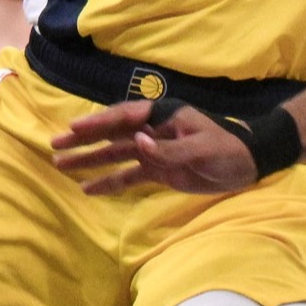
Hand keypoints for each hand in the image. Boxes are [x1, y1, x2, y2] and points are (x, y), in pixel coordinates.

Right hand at [50, 99, 255, 196]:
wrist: (249, 165)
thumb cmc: (228, 150)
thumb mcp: (203, 149)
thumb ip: (170, 149)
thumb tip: (138, 143)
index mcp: (164, 116)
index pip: (126, 116)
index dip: (99, 122)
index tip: (74, 127)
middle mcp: (153, 131)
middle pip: (113, 133)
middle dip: (85, 139)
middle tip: (56, 145)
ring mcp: (154, 151)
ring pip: (116, 154)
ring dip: (90, 160)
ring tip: (62, 165)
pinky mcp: (158, 170)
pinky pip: (129, 175)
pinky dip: (109, 182)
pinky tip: (88, 188)